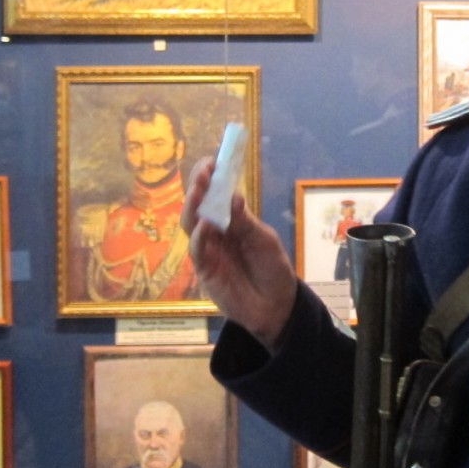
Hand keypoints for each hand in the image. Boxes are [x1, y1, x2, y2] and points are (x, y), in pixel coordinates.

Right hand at [182, 157, 296, 350]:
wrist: (276, 305)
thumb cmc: (272, 269)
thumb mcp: (264, 241)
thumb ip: (246, 222)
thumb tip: (233, 196)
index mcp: (232, 220)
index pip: (216, 194)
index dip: (211, 178)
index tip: (211, 162)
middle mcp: (216, 232)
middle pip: (199, 206)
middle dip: (199, 187)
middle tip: (203, 173)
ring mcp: (208, 250)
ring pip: (192, 225)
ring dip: (193, 207)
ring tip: (199, 190)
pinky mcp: (205, 271)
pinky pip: (198, 250)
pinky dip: (199, 237)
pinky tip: (205, 225)